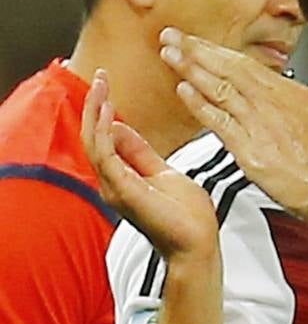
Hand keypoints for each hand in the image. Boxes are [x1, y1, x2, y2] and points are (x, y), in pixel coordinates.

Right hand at [81, 70, 218, 262]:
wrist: (198, 245)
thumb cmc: (187, 217)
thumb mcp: (165, 173)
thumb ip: (141, 153)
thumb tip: (122, 128)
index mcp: (122, 177)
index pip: (103, 139)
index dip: (102, 111)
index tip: (106, 86)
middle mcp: (112, 182)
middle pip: (93, 137)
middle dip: (95, 105)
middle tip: (99, 78)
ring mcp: (115, 188)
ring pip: (94, 143)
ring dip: (96, 112)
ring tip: (101, 86)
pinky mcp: (124, 191)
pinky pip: (105, 156)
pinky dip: (105, 132)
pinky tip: (110, 112)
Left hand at [158, 28, 307, 226]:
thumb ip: (290, 108)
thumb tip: (277, 101)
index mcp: (291, 93)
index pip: (246, 65)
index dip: (217, 52)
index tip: (197, 42)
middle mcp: (275, 102)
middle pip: (229, 67)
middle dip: (197, 49)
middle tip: (172, 34)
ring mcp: (262, 123)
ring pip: (220, 88)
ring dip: (191, 69)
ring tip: (169, 54)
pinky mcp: (252, 149)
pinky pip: (219, 120)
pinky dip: (200, 104)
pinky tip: (184, 91)